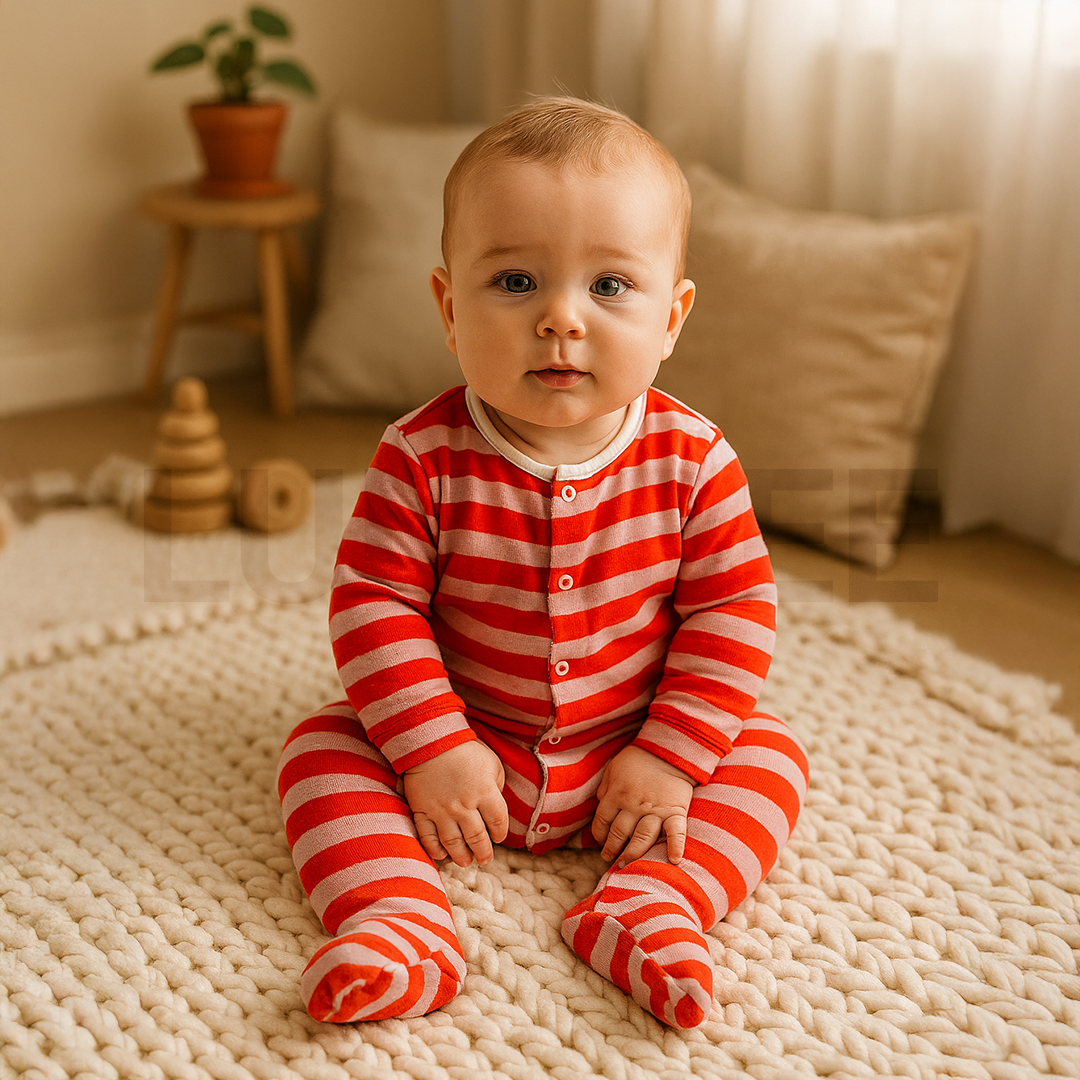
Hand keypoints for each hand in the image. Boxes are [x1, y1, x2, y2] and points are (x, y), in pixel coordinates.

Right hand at [403, 740, 508, 867]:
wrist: (431, 740)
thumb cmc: (465, 749)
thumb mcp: (491, 762)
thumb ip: (497, 785)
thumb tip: (495, 804)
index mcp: (485, 792)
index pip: (498, 822)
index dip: (501, 833)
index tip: (499, 837)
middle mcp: (464, 805)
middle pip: (477, 837)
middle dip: (483, 852)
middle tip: (485, 859)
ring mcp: (441, 810)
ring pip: (453, 842)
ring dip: (461, 856)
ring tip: (466, 862)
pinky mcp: (422, 810)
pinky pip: (428, 836)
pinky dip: (434, 849)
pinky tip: (441, 855)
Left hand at [591, 745, 694, 865]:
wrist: (667, 749)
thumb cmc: (636, 759)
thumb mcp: (612, 769)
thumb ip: (605, 790)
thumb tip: (600, 807)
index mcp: (616, 794)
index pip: (602, 822)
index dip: (599, 836)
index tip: (600, 842)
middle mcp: (633, 805)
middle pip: (619, 834)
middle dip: (612, 849)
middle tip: (609, 859)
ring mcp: (655, 809)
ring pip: (642, 838)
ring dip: (633, 854)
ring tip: (626, 864)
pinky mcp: (675, 810)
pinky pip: (676, 832)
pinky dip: (676, 847)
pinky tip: (674, 861)